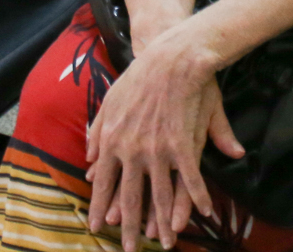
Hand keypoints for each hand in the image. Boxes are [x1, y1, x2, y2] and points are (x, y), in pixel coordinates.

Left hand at [85, 28, 244, 250]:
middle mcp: (131, 152)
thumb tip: (89, 157)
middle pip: (130, 198)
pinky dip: (197, 198)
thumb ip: (97, 130)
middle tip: (130, 249)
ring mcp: (156, 150)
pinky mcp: (181, 145)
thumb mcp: (109, 101)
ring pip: (160, 196)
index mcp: (112, 141)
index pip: (103, 183)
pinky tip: (204, 213)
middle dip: (130, 227)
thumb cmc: (139, 77)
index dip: (102, 206)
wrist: (169, 58)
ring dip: (165, 222)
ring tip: (168, 241)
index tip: (99, 226)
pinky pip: (190, 179)